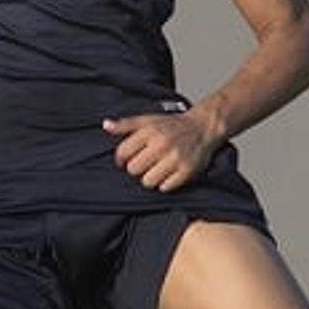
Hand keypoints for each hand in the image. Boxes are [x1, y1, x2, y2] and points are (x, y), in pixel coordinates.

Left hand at [103, 110, 223, 192]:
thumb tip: (106, 125)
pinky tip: (168, 174)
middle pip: (134, 170)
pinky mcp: (186, 171)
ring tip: (156, 170)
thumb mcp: (148, 120)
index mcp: (150, 131)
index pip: (123, 153)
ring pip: (148, 182)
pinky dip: (164, 184)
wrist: (202, 128)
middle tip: (144, 164)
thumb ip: (125, 124)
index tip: (126, 160)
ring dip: (150, 178)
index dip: (120, 159)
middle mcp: (162, 144)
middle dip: (136, 168)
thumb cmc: (172, 125)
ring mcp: (175, 158)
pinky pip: (165, 188)